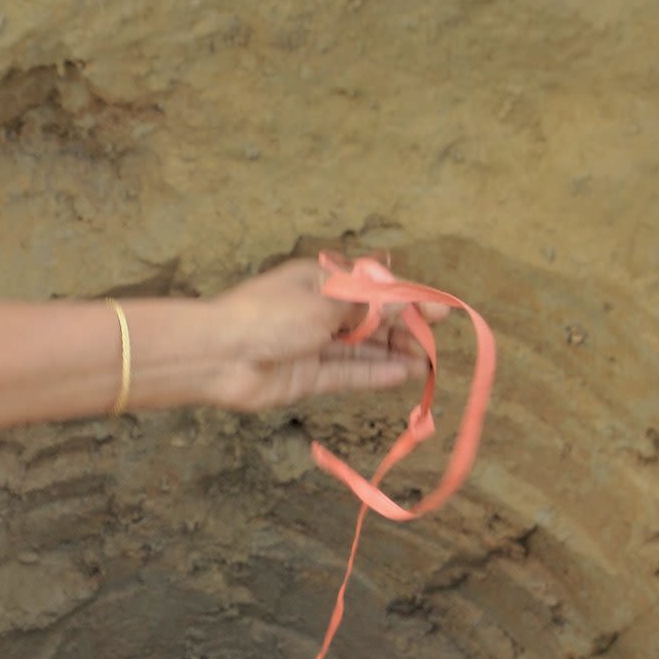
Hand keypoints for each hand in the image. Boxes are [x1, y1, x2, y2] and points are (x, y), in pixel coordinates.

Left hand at [196, 258, 447, 411]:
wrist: (218, 355)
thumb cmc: (269, 316)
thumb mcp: (326, 302)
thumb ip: (368, 306)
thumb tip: (404, 305)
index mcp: (320, 281)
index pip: (374, 289)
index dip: (408, 301)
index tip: (441, 312)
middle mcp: (318, 311)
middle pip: (369, 320)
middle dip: (404, 330)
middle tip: (436, 343)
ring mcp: (311, 345)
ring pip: (361, 349)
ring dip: (394, 354)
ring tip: (427, 363)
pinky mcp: (306, 376)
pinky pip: (347, 373)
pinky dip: (374, 374)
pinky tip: (403, 374)